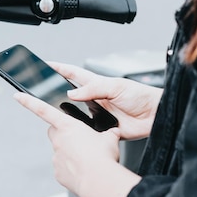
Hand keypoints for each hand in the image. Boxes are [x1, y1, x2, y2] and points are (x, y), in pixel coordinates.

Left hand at [13, 92, 120, 194]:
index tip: (17, 96)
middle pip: (54, 132)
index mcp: (69, 127)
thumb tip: (113, 132)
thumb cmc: (103, 157)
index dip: (29, 101)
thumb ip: (108, 133)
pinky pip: (64, 168)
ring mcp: (56, 157)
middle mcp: (59, 141)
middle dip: (62, 133)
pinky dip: (72, 169)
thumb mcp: (110, 139)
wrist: (99, 181)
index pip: (43, 110)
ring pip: (61, 152)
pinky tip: (85, 171)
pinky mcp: (58, 173)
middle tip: (77, 138)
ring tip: (89, 159)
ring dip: (71, 154)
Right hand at [48, 62, 162, 139]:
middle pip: (69, 95)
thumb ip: (94, 89)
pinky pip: (87, 132)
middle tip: (41, 91)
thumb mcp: (116, 86)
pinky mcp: (102, 129)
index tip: (45, 64)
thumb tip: (72, 93)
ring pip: (76, 114)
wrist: (156, 116)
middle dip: (55, 93)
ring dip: (66, 115)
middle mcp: (95, 99)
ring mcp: (97, 114)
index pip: (73, 73)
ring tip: (53, 113)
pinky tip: (74, 132)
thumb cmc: (141, 96)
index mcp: (97, 84)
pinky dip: (80, 132)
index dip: (59, 68)